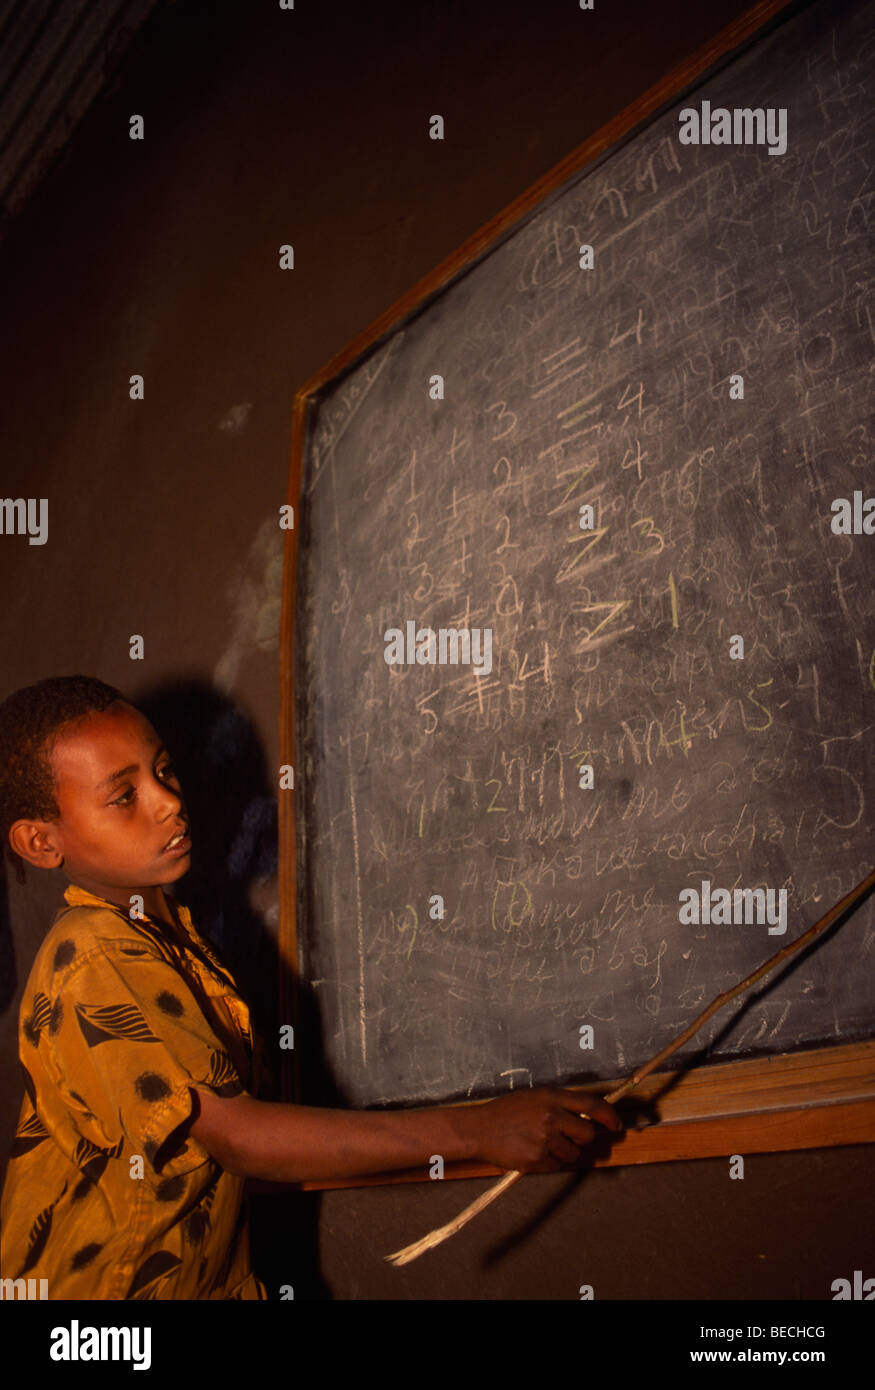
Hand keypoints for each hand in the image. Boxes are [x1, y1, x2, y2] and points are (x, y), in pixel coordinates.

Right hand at [466, 1086, 622, 1172]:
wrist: (479, 1129)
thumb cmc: (506, 1112)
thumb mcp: (534, 1097)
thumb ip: (560, 1104)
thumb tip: (588, 1115)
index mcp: (551, 1098)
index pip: (592, 1105)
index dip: (609, 1115)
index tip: (615, 1124)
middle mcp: (551, 1117)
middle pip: (587, 1134)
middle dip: (581, 1138)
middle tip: (566, 1136)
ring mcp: (544, 1140)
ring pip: (573, 1154)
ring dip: (564, 1152)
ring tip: (542, 1143)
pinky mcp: (536, 1160)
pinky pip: (556, 1166)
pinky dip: (549, 1162)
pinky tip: (532, 1151)